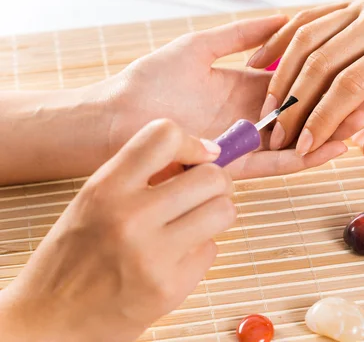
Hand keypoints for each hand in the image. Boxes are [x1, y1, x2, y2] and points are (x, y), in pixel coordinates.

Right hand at [0, 119, 234, 341]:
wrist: (50, 317)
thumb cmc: (75, 255)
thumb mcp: (95, 200)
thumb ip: (141, 175)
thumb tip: (200, 157)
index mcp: (106, 188)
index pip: (165, 136)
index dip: (193, 143)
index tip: (200, 155)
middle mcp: (130, 218)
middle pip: (211, 177)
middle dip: (216, 181)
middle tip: (204, 192)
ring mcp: (152, 256)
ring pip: (223, 211)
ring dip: (215, 213)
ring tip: (194, 221)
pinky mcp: (170, 288)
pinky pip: (211, 250)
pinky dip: (200, 250)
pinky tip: (175, 257)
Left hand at [102, 16, 363, 178]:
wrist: (114, 120)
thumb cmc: (148, 82)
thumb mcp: (200, 47)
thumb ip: (241, 35)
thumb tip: (280, 17)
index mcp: (244, 88)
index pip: (297, 83)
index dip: (329, 77)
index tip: (362, 68)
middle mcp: (249, 118)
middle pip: (305, 112)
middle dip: (342, 106)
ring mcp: (244, 144)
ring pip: (297, 140)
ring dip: (332, 133)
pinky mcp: (233, 168)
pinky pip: (275, 163)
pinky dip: (304, 156)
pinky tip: (332, 148)